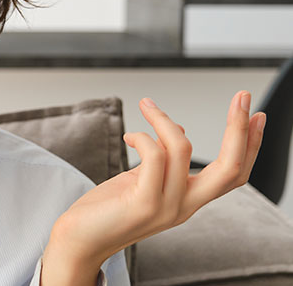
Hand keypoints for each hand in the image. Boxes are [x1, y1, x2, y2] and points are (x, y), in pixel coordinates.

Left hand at [41, 91, 265, 285]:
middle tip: (242, 97)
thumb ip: (164, 159)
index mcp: (189, 199)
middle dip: (240, 129)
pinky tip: (129, 136)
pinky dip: (143, 136)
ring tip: (147, 106)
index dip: (250, 143)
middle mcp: (185, 206)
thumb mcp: (144, 179)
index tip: (255, 114)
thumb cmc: (108, 208)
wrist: (80, 239)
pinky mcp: (143, 203)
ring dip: (164, 119)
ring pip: (183, 149)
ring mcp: (166, 207)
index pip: (233, 173)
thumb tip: (177, 128)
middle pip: (230, 168)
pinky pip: (154, 156)